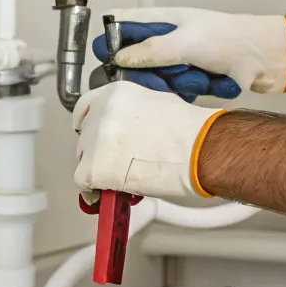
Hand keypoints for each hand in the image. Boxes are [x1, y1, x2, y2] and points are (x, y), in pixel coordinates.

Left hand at [73, 82, 226, 201]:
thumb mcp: (157, 105)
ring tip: (125, 178)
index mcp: (115, 93)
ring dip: (100, 170)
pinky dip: (95, 191)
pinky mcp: (94, 167)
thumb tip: (126, 132)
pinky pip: (84, 183)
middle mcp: (100, 112)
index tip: (92, 137)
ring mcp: (95, 139)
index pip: (85, 107)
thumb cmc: (191, 132)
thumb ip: (132, 114)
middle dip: (99, 151)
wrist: (201, 150)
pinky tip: (112, 192)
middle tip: (120, 163)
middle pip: (86, 136)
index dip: (89, 125)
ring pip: (85, 159)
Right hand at [92, 21, 242, 101]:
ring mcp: (177, 60)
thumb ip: (151, 51)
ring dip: (173, 82)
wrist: (265, 58)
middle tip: (166, 76)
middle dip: (147, 73)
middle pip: (132, 60)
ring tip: (197, 75)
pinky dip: (186, 90)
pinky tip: (203, 85)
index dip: (109, 41)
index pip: (120, 23)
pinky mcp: (189, 79)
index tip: (107, 62)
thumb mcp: (186, 42)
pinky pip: (173, 91)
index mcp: (160, 20)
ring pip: (153, 80)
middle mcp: (164, 39)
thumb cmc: (226, 40)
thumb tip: (117, 59)